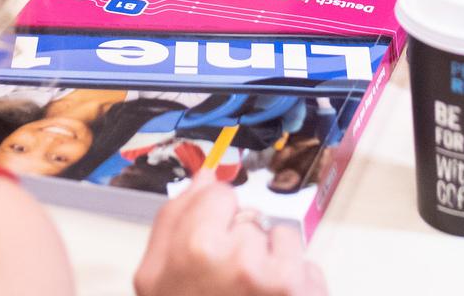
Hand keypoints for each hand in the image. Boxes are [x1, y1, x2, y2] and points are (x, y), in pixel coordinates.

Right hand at [135, 174, 328, 295]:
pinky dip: (299, 287)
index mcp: (195, 246)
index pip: (221, 195)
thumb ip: (174, 219)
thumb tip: (207, 178)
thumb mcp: (154, 277)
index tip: (210, 252)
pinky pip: (310, 269)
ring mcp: (276, 279)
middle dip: (244, 244)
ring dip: (275, 262)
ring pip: (284, 239)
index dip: (215, 223)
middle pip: (252, 219)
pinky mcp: (302, 294)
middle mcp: (238, 257)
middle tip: (230, 286)